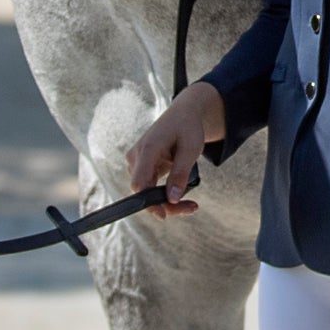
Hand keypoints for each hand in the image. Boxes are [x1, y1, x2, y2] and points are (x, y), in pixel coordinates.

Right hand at [124, 81, 229, 215]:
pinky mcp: (142, 167)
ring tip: (191, 205)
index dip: (148, 202)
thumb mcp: (190, 149)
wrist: (183, 114)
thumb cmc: (187, 128)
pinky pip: (150, 187)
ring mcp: (137, 162)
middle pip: (144, 191)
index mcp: (147, 149)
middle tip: (192, 208)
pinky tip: (182, 195)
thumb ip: (180, 173)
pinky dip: (165, 194)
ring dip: (167, 201)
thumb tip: (172, 198)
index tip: (163, 215)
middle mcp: (137, 157)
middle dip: (166, 204)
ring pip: (147, 192)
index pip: (139, 183)